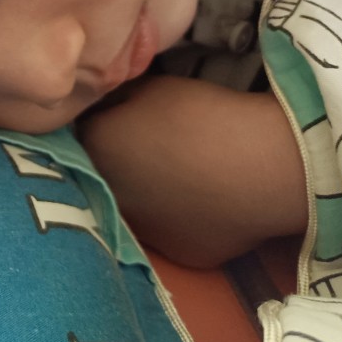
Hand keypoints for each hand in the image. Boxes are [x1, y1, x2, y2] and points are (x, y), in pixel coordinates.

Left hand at [78, 76, 307, 268]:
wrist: (258, 167)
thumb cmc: (201, 116)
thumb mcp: (150, 86)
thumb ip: (118, 98)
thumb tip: (107, 105)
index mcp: (94, 150)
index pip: (83, 129)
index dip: (103, 120)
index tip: (124, 114)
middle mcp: (107, 197)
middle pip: (105, 173)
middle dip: (119, 160)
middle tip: (153, 145)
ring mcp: (141, 231)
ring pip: (136, 207)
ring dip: (146, 193)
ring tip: (180, 174)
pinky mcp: (177, 254)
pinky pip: (173, 229)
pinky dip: (182, 216)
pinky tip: (205, 201)